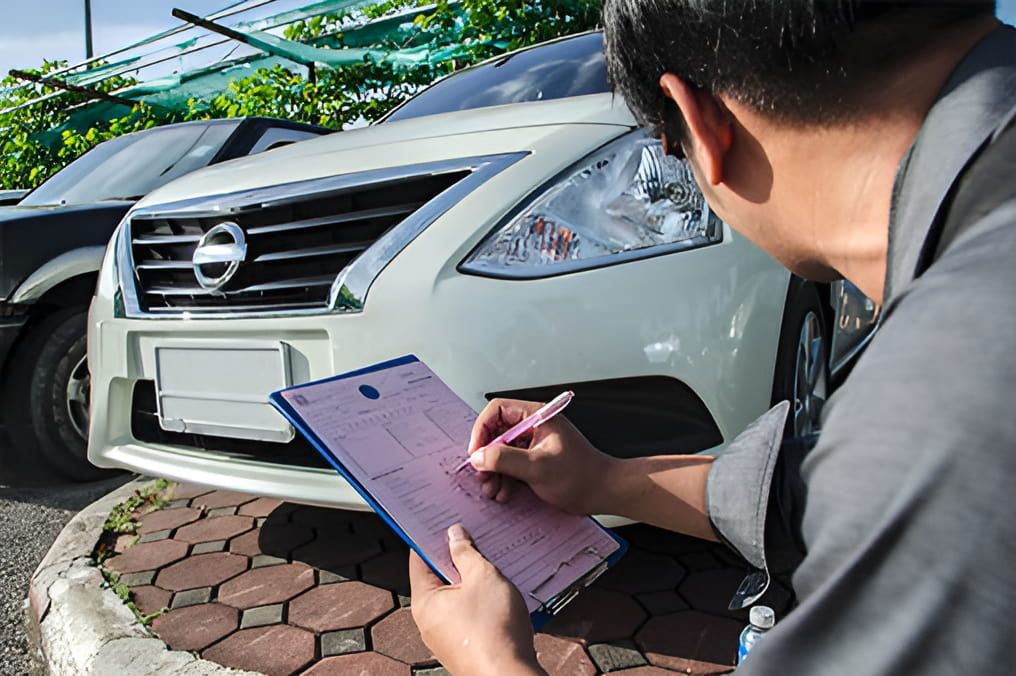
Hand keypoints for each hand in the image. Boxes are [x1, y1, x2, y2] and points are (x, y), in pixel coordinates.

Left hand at [409, 524, 543, 675]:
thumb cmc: (494, 631)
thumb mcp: (482, 577)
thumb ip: (466, 553)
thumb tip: (455, 536)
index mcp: (425, 602)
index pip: (419, 560)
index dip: (431, 538)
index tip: (441, 523)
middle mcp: (429, 621)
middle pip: (438, 579)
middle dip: (457, 559)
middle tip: (475, 541)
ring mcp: (446, 637)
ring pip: (456, 598)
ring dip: (472, 582)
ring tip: (493, 569)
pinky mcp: (465, 646)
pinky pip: (468, 615)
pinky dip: (480, 602)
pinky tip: (499, 596)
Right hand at [467, 398, 618, 514]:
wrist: (604, 493)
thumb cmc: (582, 476)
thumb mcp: (538, 467)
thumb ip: (505, 459)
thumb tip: (479, 456)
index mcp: (537, 417)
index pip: (498, 410)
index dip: (482, 430)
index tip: (476, 451)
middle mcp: (534, 427)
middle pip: (497, 432)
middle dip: (487, 456)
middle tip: (482, 475)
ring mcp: (535, 444)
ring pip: (502, 451)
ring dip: (494, 471)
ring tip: (492, 489)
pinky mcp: (536, 460)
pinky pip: (512, 465)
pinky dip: (505, 478)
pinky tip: (504, 492)